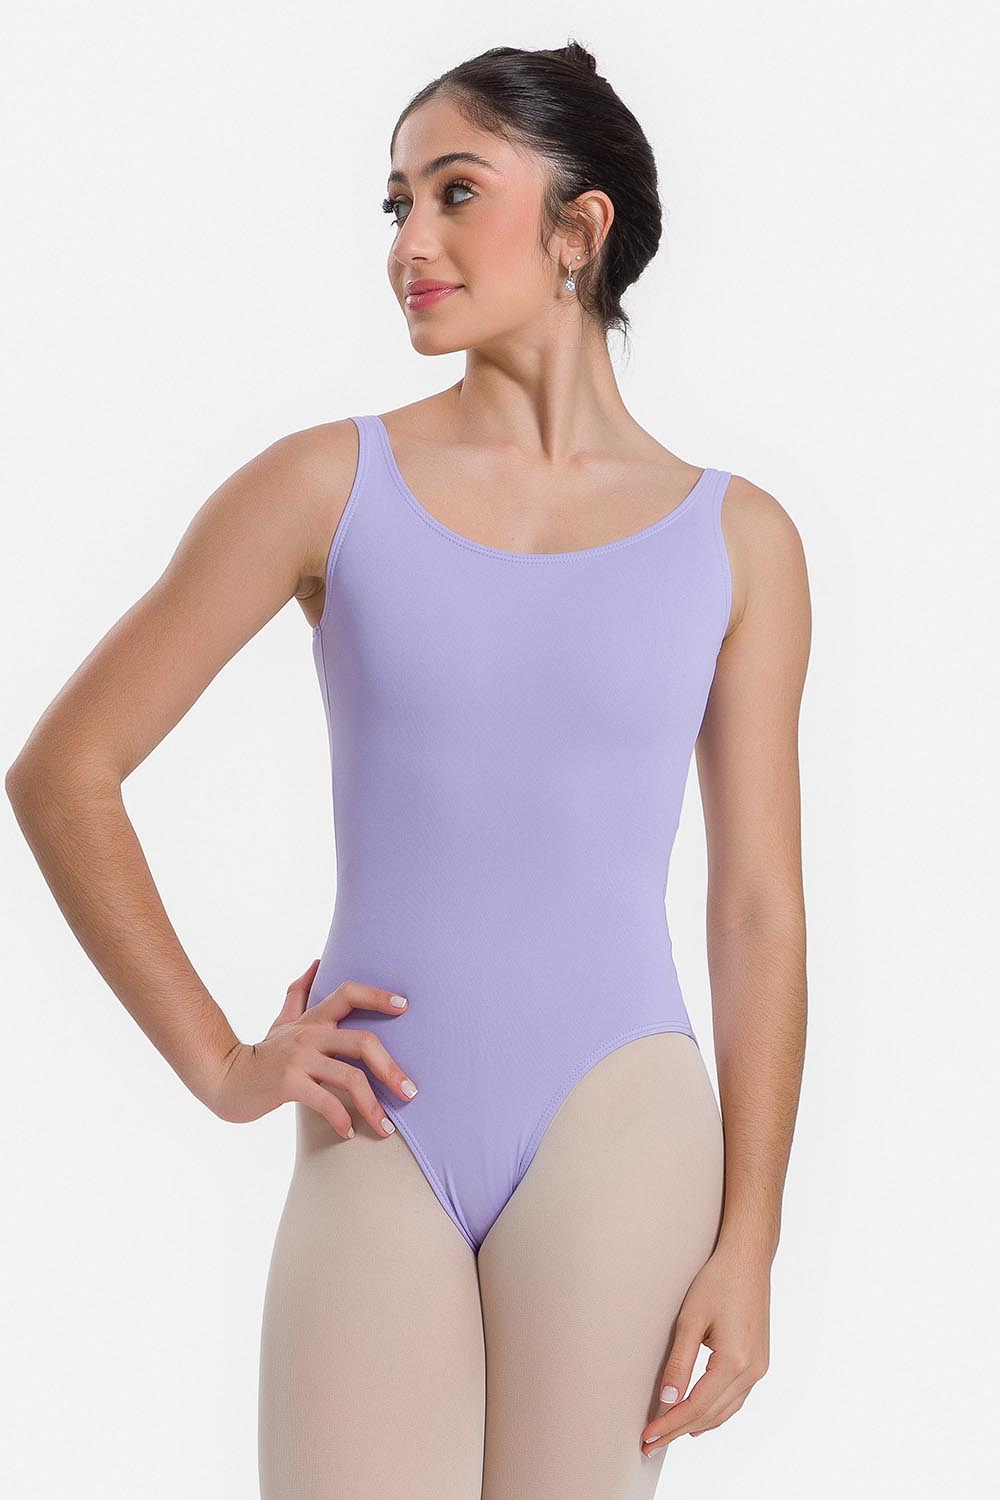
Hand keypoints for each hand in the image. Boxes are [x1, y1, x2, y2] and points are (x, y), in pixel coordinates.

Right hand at [206, 960, 416, 1137]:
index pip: (349, 993)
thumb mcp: (282, 1020)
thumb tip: (316, 962)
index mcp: (313, 1020)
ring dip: (373, 1105)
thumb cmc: (262, 1053)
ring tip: (386, 1127)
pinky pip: (325, 1101)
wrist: (225, 1079)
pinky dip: (341, 1119)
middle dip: (391, 1068)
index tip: (405, 1006)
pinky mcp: (287, 1084)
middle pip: (362, 1042)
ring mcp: (299, 1059)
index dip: (377, 995)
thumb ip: (300, 993)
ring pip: (350, 1077)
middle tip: (410, 1092)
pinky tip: (349, 1132)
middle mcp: (309, 1035)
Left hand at [641, 1241, 770, 1456]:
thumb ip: (679, 1362)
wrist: (749, 1259)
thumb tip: (667, 1400)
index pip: (696, 1407)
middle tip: (650, 1443)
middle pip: (711, 1414)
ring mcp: (759, 1368)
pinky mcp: (759, 1361)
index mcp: (735, 1361)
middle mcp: (752, 1370)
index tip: (647, 1437)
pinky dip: (715, 1412)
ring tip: (669, 1435)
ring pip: (725, 1411)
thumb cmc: (717, 1281)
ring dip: (696, 1425)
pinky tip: (699, 1418)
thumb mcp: (690, 1319)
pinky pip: (736, 1398)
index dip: (669, 1425)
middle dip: (678, 1430)